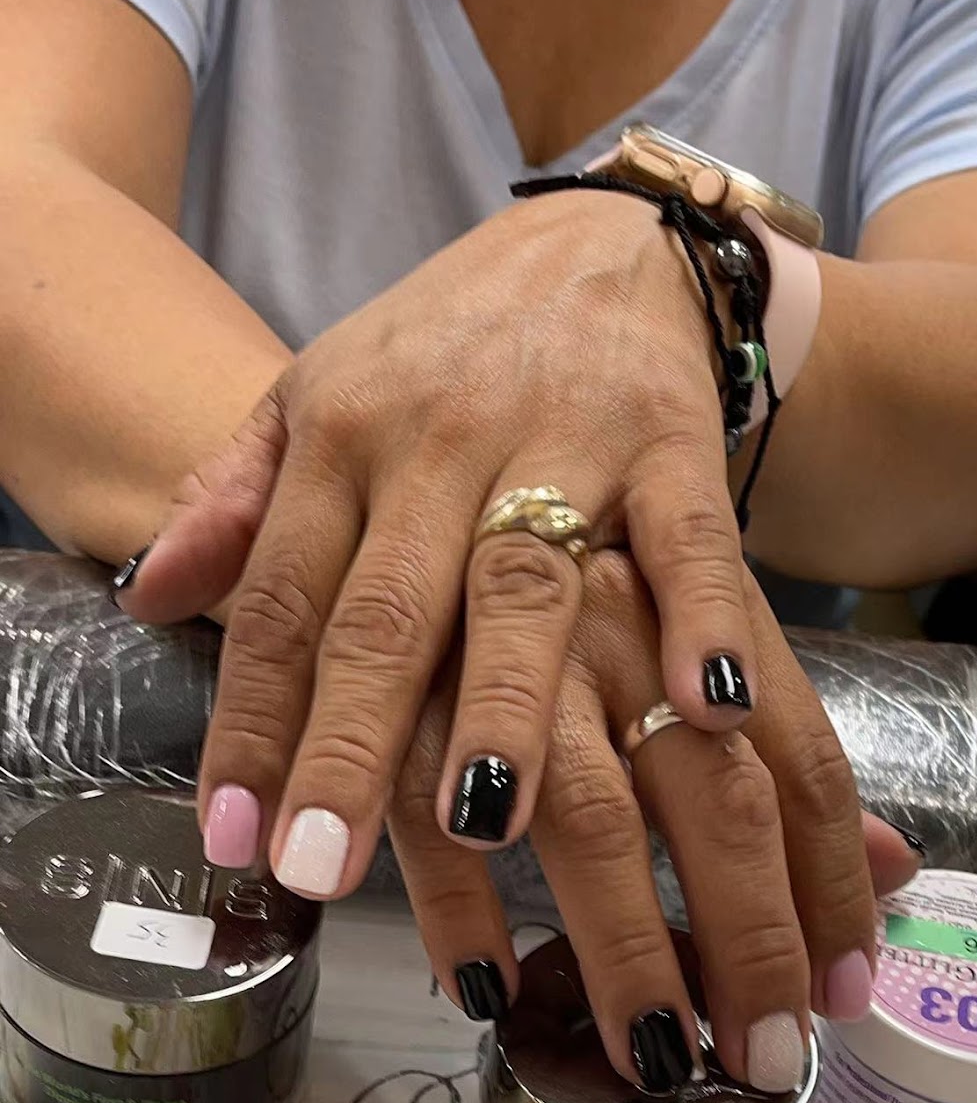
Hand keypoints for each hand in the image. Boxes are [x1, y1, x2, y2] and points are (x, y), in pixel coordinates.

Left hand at [113, 189, 753, 895]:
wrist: (600, 238)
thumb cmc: (447, 350)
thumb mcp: (318, 398)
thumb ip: (234, 500)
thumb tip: (146, 597)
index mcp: (339, 437)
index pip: (281, 602)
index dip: (251, 724)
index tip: (232, 836)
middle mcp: (438, 443)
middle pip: (387, 613)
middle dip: (350, 745)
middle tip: (321, 865)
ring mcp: (561, 442)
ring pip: (522, 586)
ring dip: (506, 705)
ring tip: (482, 818)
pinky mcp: (672, 442)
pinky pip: (689, 538)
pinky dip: (701, 615)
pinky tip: (704, 702)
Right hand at [392, 552, 910, 1092]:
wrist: (439, 364)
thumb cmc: (585, 524)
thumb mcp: (697, 616)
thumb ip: (786, 750)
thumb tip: (897, 870)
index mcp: (706, 606)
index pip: (802, 762)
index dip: (832, 888)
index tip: (845, 998)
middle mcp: (626, 620)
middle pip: (715, 797)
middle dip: (747, 937)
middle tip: (765, 1058)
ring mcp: (511, 641)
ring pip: (586, 811)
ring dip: (625, 942)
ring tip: (658, 1055)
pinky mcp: (400, 665)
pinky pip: (437, 805)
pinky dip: (462, 907)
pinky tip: (488, 989)